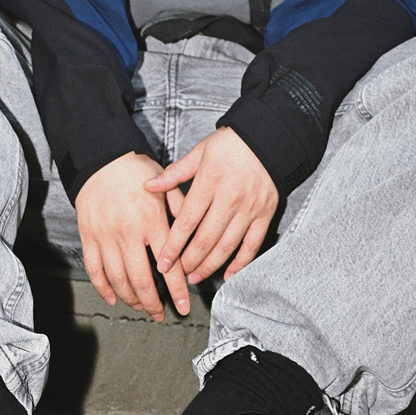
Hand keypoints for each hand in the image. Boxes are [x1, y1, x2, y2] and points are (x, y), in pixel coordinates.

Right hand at [75, 153, 191, 321]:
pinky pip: (94, 270)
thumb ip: (181, 210)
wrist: (101, 158)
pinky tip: (113, 297)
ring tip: (141, 306)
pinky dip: (103, 288)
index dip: (178, 290)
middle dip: (153, 303)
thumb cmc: (135, 170)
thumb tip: (196, 233)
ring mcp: (106, 236)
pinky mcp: (88, 236)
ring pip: (118, 279)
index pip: (168, 264)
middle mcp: (128, 232)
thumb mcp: (165, 186)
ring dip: (131, 299)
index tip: (184, 305)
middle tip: (161, 314)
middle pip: (141, 280)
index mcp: (151, 220)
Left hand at [147, 128, 278, 285]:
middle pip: (205, 239)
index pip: (187, 222)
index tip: (163, 263)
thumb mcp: (199, 152)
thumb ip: (175, 173)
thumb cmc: (230, 144)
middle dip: (189, 261)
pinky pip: (252, 245)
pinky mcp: (265, 214)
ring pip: (227, 246)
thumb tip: (148, 185)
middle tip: (177, 274)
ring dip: (209, 266)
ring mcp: (249, 209)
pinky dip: (240, 263)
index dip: (173, 246)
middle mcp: (230, 199)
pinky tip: (228, 275)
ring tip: (195, 277)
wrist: (267, 137)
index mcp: (209, 182)